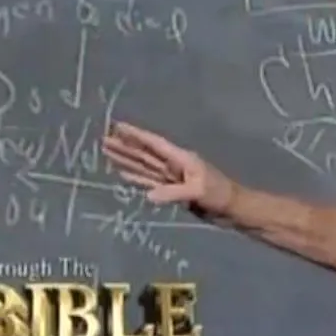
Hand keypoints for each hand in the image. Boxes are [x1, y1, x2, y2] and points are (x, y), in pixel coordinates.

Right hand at [101, 122, 235, 214]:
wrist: (231, 209)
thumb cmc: (219, 195)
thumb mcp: (198, 192)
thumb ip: (174, 193)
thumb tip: (148, 195)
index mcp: (181, 158)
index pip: (154, 144)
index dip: (136, 136)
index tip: (118, 126)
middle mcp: (174, 165)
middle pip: (145, 154)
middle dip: (125, 147)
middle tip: (103, 139)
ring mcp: (172, 178)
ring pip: (144, 166)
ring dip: (127, 160)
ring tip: (108, 153)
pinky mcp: (172, 190)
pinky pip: (150, 181)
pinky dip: (136, 177)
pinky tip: (123, 173)